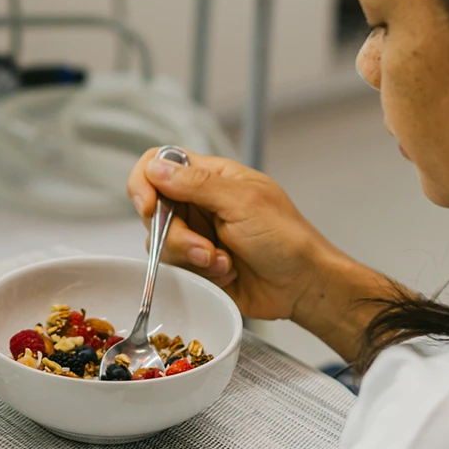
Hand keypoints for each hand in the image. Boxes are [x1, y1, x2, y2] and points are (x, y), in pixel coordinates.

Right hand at [126, 149, 342, 325]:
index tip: (148, 208)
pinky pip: (176, 267)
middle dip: (175, 235)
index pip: (158, 163)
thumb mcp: (242, 203)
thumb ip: (196, 184)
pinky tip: (227, 273)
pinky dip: (200, 273)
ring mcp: (197, 234)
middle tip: (204, 249)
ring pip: (161, 242)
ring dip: (191, 257)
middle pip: (154, 210)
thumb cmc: (286, 238)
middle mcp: (198, 202)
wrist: (304, 285)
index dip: (145, 183)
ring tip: (224, 263)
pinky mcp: (197, 263)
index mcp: (210, 176)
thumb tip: (155, 167)